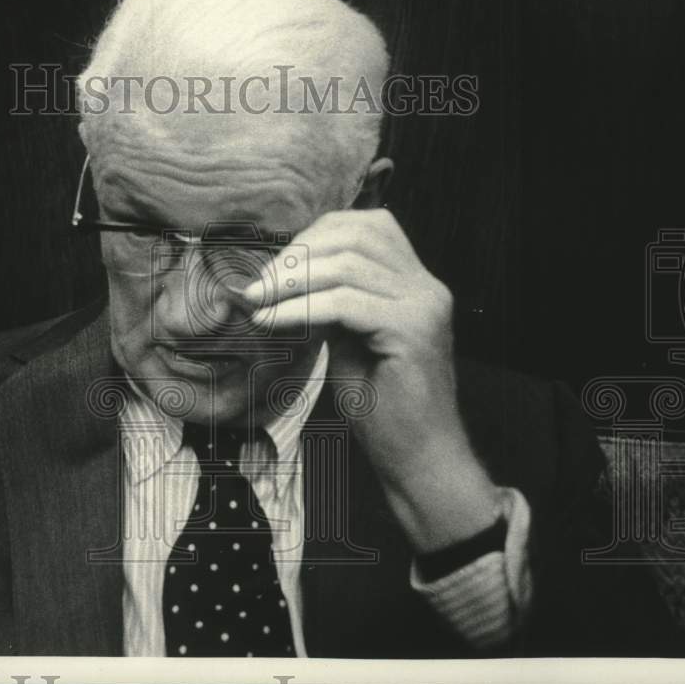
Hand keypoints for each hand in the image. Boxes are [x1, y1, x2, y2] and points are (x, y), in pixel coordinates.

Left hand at [242, 208, 500, 552]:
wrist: (419, 458)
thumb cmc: (385, 407)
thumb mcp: (353, 339)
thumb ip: (334, 301)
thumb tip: (287, 276)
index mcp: (417, 281)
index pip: (369, 225)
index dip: (317, 235)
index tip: (276, 266)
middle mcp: (427, 285)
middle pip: (356, 236)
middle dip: (299, 254)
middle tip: (259, 284)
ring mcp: (424, 305)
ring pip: (347, 267)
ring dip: (292, 281)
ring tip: (257, 300)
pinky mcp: (412, 330)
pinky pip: (344, 304)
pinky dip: (300, 308)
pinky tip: (272, 321)